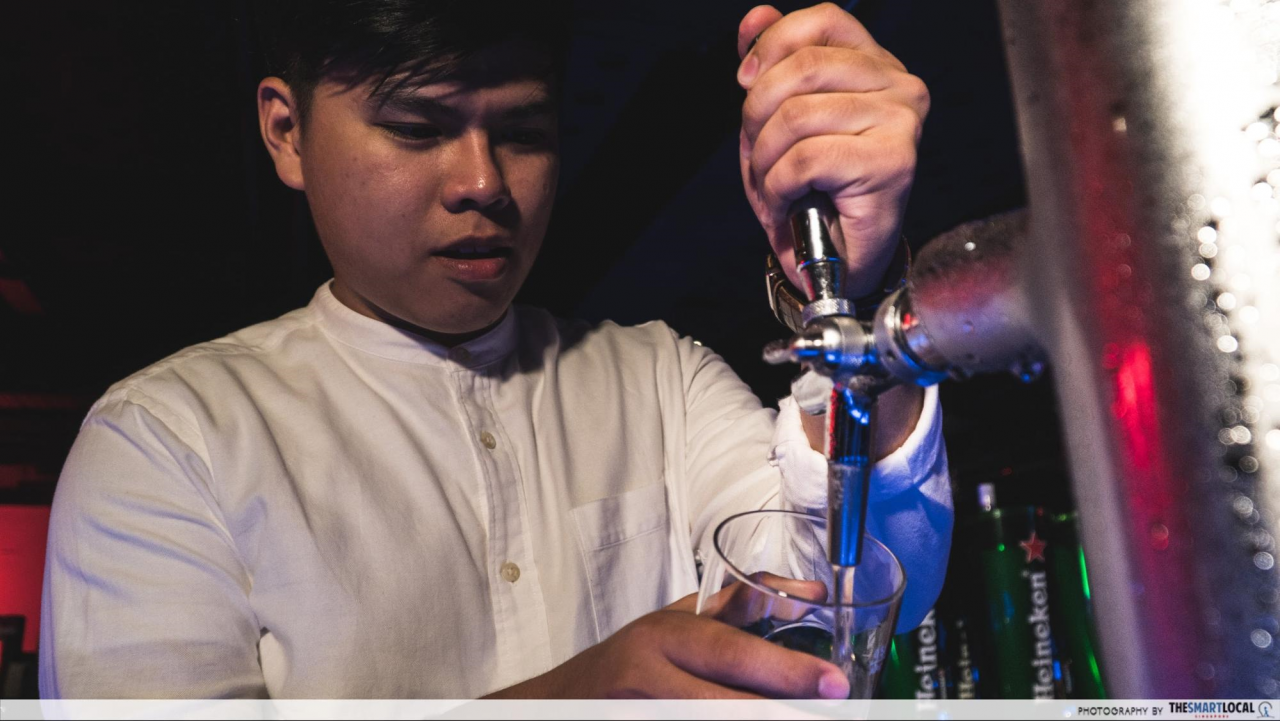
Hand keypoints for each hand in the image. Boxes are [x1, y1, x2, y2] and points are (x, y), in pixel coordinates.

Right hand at [485, 577, 848, 698]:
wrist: (558, 705)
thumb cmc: (626, 663)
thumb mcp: (674, 624)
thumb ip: (731, 612)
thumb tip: (801, 595)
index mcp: (662, 638)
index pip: (731, 653)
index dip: (786, 672)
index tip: (834, 684)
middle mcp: (648, 678)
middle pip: (726, 706)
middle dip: (784, 714)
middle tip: (834, 714)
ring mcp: (641, 713)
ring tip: (800, 719)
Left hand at [738, 3, 928, 298]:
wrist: (838, 259)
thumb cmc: (813, 191)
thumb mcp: (779, 119)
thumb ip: (773, 63)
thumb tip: (754, 18)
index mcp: (876, 65)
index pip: (823, 21)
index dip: (773, 44)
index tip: (745, 81)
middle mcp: (899, 86)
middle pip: (803, 69)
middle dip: (757, 114)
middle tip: (755, 153)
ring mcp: (901, 122)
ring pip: (797, 116)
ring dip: (764, 160)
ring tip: (771, 186)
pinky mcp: (892, 162)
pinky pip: (806, 159)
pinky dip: (779, 187)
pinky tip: (786, 202)